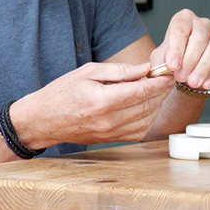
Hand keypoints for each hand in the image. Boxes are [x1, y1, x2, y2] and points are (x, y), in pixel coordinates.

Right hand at [13, 62, 173, 146]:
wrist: (42, 120)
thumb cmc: (61, 93)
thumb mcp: (87, 72)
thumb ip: (119, 71)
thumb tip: (144, 69)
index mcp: (102, 101)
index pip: (141, 92)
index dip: (158, 82)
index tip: (167, 74)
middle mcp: (108, 120)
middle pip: (147, 106)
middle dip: (161, 92)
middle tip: (167, 79)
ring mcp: (110, 133)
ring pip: (146, 120)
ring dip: (157, 106)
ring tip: (157, 91)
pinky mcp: (110, 140)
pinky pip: (138, 132)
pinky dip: (148, 119)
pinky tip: (146, 107)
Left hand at [150, 9, 209, 89]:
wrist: (184, 67)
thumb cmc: (172, 57)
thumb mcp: (160, 58)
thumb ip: (161, 62)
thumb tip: (168, 68)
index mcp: (183, 19)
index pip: (180, 29)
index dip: (176, 49)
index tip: (172, 66)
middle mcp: (202, 24)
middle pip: (199, 37)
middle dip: (189, 60)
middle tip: (180, 77)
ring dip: (202, 68)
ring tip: (192, 82)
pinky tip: (204, 84)